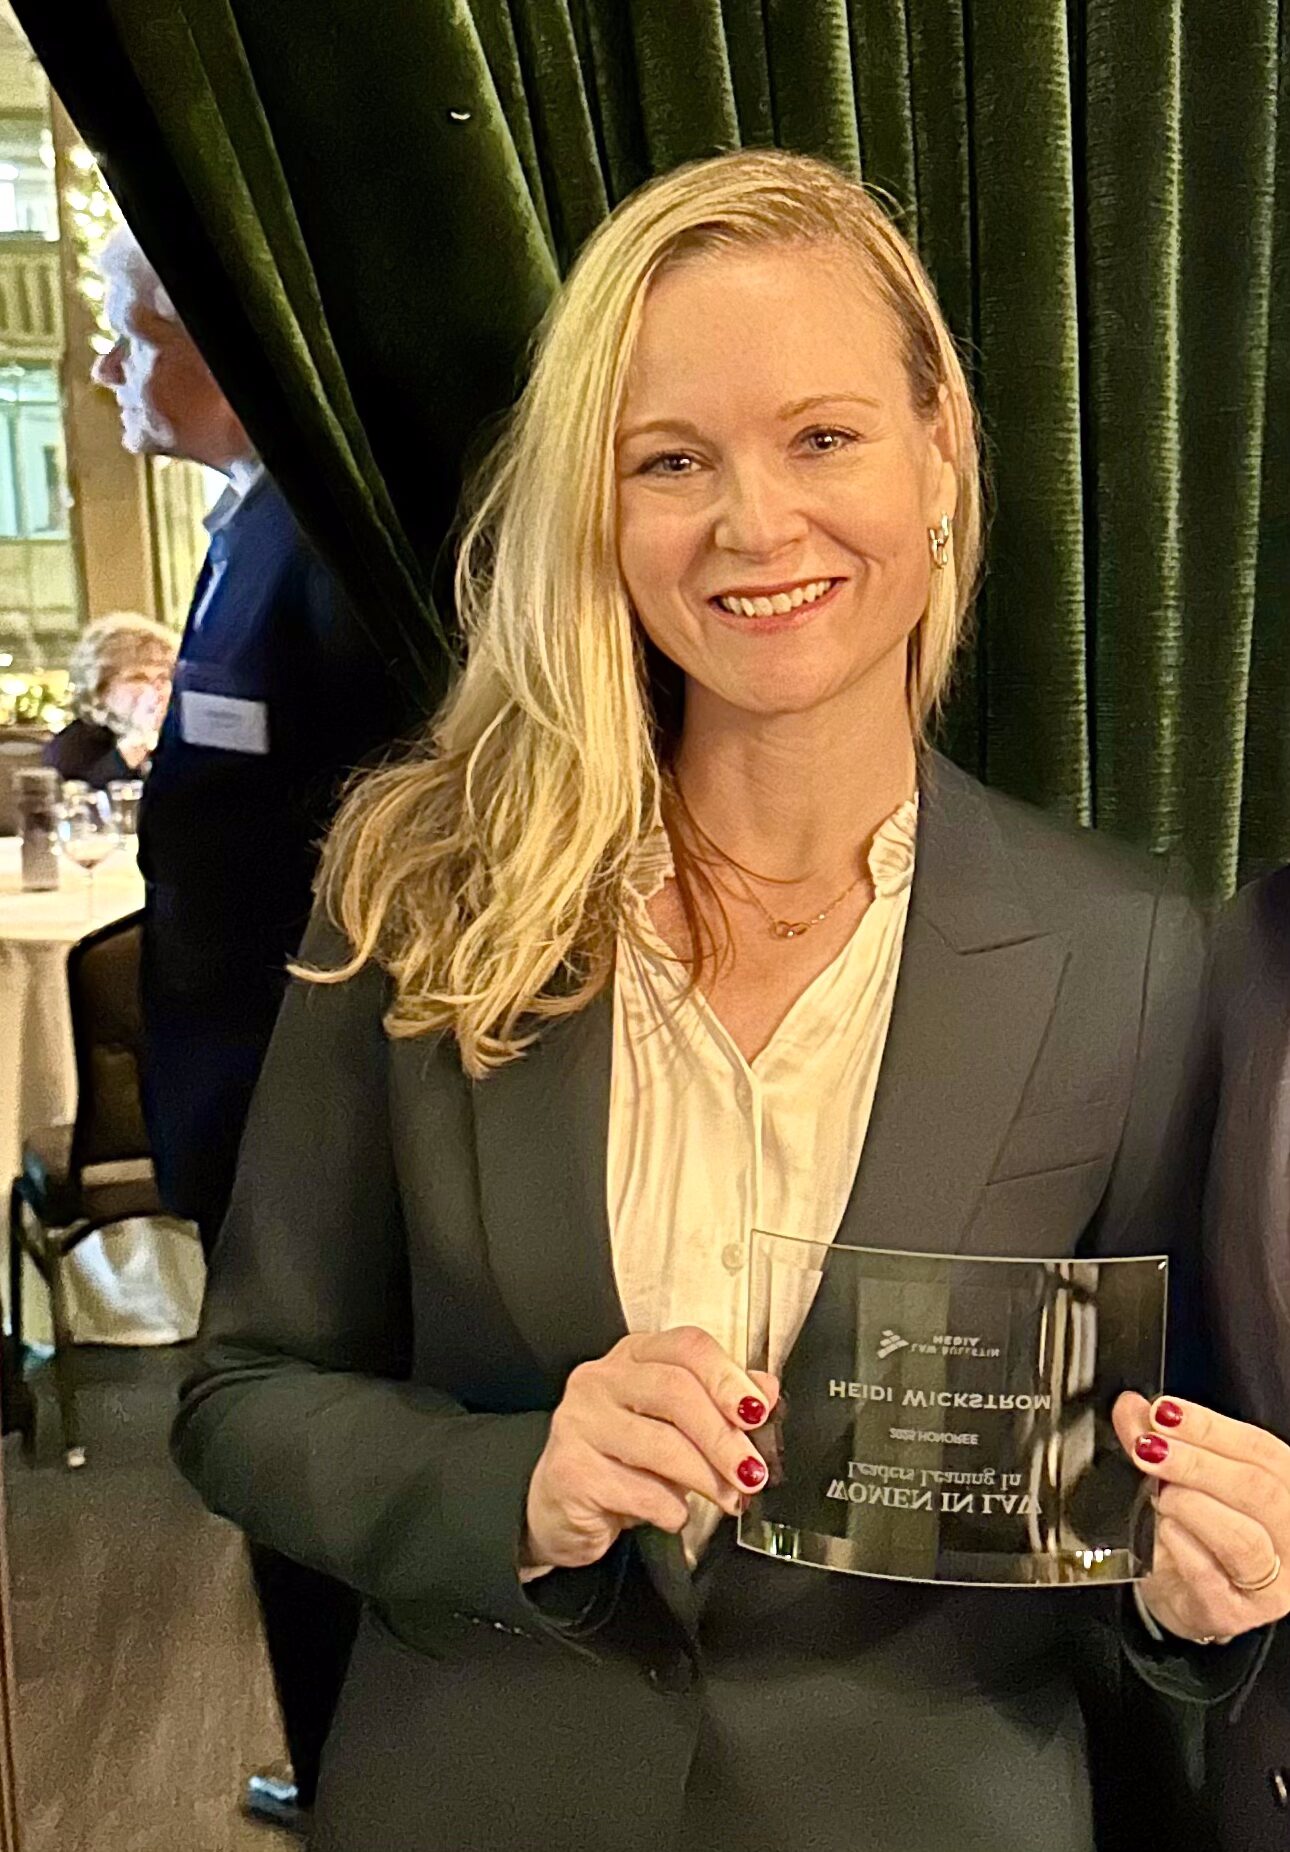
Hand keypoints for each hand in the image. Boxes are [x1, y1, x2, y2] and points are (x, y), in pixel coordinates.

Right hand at [524, 1326, 777, 1569]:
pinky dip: (670, 1508)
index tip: (758, 1413)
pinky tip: (675, 1514)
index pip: (687, 1346)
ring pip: (660, 1443)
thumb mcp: (676, 1430)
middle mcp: (601, 1379)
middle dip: (724, 1437)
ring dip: (706, 1477)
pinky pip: (637, 1490)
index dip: (728, 1377)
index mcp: (633, 1356)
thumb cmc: (623, 1463)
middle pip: (676, 1391)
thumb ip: (720, 1406)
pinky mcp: (569, 1471)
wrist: (561, 1510)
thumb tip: (767, 1391)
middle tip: (752, 1472)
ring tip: (729, 1499)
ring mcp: (579, 1422)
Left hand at [1114, 1392, 1289, 1642]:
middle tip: (1150, 1449)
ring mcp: (1268, 1585)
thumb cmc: (1195, 1532)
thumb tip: (1132, 1408)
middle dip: (1197, 1462)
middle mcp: (1289, 1541)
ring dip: (1191, 1505)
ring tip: (1158, 1494)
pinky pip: (1210, 1577)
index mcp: (1286, 1493)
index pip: (1263, 1452)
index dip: (1212, 1427)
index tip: (1165, 1412)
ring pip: (1244, 1539)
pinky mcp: (1232, 1614)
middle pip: (1258, 1491)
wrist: (1180, 1594)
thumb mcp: (1181, 1479)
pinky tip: (1162, 1529)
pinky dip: (1181, 1545)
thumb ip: (1160, 1440)